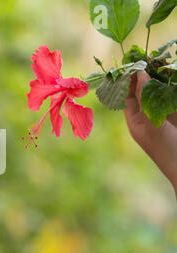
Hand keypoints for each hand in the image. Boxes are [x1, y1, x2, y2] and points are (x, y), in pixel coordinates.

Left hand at [123, 70, 176, 198]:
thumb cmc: (166, 150)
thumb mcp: (152, 124)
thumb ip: (145, 100)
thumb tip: (140, 74)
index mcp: (135, 120)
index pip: (126, 96)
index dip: (127, 80)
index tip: (129, 63)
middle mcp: (149, 115)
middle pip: (144, 90)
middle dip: (146, 75)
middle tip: (147, 56)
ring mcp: (165, 113)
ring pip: (161, 90)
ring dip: (161, 76)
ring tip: (161, 59)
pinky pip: (173, 95)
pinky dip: (173, 84)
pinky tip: (174, 71)